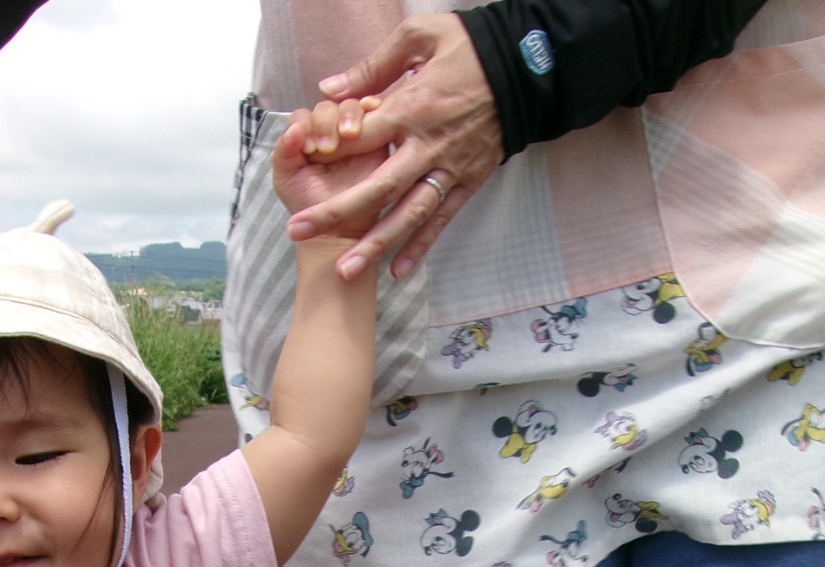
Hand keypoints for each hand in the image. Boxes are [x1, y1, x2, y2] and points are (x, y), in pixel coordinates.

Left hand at [273, 100, 386, 239]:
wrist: (339, 232)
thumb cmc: (309, 208)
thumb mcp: (286, 180)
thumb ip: (283, 153)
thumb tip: (294, 128)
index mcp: (305, 137)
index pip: (303, 116)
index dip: (305, 126)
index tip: (309, 149)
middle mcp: (329, 131)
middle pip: (327, 107)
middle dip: (325, 123)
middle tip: (327, 148)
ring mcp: (354, 134)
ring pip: (351, 106)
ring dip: (348, 114)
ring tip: (347, 136)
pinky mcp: (378, 139)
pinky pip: (376, 114)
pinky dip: (372, 110)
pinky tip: (369, 118)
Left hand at [285, 13, 503, 280]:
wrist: (525, 72)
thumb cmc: (469, 50)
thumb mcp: (419, 38)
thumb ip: (372, 66)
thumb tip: (329, 89)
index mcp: (410, 109)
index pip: (360, 138)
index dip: (329, 150)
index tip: (304, 160)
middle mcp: (426, 146)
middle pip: (376, 187)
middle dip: (335, 212)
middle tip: (298, 231)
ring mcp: (448, 169)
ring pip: (407, 214)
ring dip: (376, 244)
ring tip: (346, 270)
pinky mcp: (467, 183)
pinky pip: (440, 220)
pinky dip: (420, 247)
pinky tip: (397, 271)